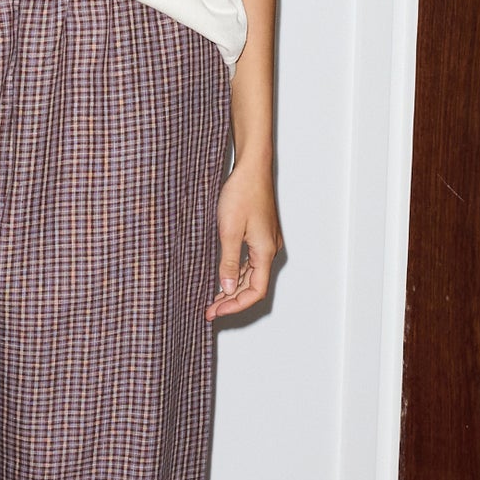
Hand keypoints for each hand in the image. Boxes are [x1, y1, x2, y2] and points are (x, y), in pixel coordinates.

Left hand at [205, 160, 281, 318]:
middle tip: (209, 310)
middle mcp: (270, 249)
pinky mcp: (260, 233)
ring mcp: (266, 241)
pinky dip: (237, 273)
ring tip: (212, 298)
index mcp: (266, 251)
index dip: (236, 306)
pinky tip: (222, 275)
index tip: (215, 312)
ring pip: (252, 274)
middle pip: (255, 285)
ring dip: (234, 288)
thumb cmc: (241, 193)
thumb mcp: (229, 231)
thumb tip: (228, 290)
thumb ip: (229, 263)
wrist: (251, 167)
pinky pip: (250, 261)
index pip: (256, 291)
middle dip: (232, 300)